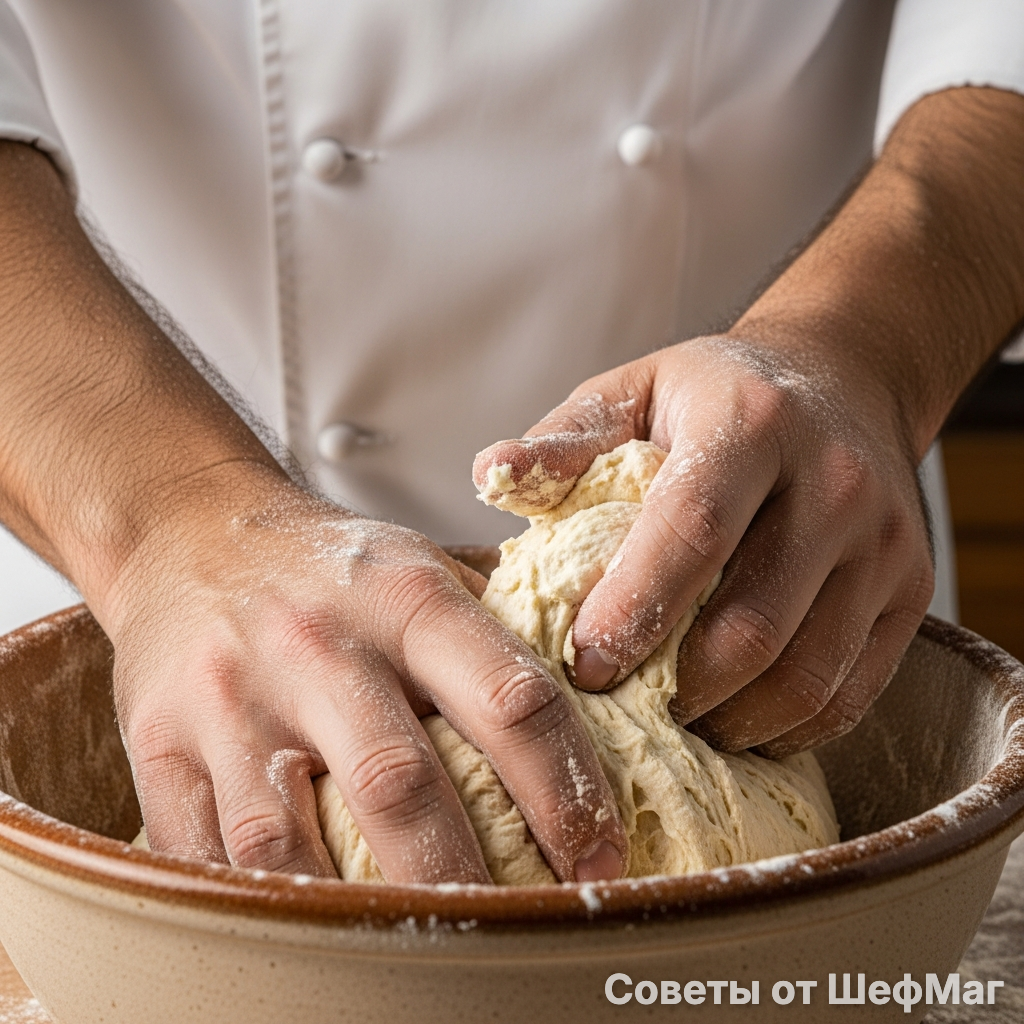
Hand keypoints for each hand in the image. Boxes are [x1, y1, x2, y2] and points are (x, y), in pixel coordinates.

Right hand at [0, 142, 623, 884]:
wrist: (191, 530)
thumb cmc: (329, 564)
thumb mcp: (421, 563)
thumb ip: (502, 623)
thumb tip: (612, 685)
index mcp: (404, 598)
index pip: (510, 699)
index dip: (569, 791)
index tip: (601, 854)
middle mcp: (317, 645)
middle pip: (401, 786)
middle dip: (471, 877)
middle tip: (526, 928)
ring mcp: (230, 698)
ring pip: (285, 838)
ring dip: (355, 911)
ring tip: (417, 952)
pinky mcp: (159, 741)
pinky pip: (202, 852)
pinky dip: (259, 906)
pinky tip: (311, 932)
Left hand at [476, 87, 1023, 756]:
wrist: (839, 383)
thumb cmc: (713, 399)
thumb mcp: (633, 395)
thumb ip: (565, 443)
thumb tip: (490, 477)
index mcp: (752, 424)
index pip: (693, 530)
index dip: (634, 609)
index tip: (583, 665)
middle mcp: (834, 482)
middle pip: (752, 626)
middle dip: (676, 691)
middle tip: (620, 710)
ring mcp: (885, 543)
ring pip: (807, 675)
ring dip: (729, 721)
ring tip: (675, 723)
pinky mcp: (912, 591)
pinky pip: (850, 690)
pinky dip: (787, 727)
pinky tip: (736, 720)